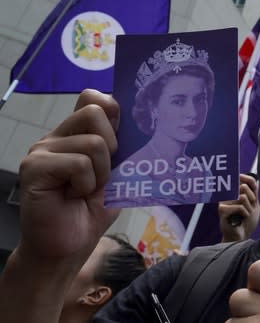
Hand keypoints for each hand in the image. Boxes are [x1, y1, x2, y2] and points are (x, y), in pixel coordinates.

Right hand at [0, 90, 120, 321]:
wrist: (67, 248)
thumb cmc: (90, 212)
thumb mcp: (116, 175)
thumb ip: (121, 148)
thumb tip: (140, 122)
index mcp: (75, 134)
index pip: (92, 97)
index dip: (111, 109)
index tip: (118, 138)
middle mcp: (56, 136)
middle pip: (95, 112)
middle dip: (111, 147)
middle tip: (102, 175)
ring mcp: (42, 150)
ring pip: (93, 142)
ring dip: (100, 173)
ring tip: (84, 191)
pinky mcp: (34, 168)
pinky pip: (78, 163)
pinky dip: (86, 184)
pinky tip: (72, 197)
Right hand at [218, 174, 259, 241]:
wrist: (241, 236)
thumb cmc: (247, 219)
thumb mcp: (253, 202)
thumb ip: (253, 190)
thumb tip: (253, 176)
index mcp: (235, 190)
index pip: (247, 180)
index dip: (253, 190)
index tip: (253, 200)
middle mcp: (227, 193)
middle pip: (244, 187)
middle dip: (251, 200)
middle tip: (249, 209)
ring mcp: (223, 201)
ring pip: (242, 197)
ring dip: (248, 209)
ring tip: (244, 215)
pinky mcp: (222, 210)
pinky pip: (240, 207)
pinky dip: (244, 214)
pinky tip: (241, 219)